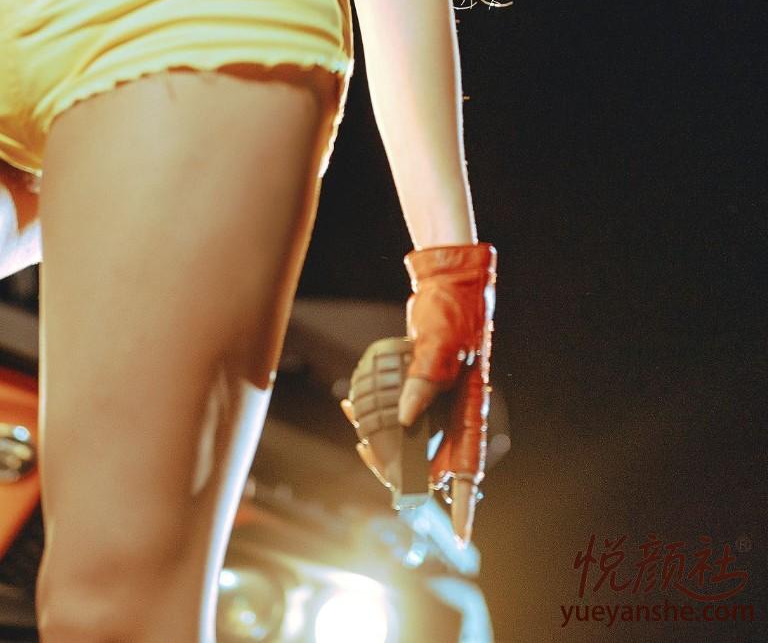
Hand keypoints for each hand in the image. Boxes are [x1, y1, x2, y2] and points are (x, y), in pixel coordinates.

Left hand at [340, 242, 496, 546]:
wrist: (447, 281)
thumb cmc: (452, 310)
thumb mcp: (440, 341)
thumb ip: (425, 379)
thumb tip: (405, 419)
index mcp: (470, 411)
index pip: (469, 469)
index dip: (467, 506)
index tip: (464, 538)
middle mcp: (455, 413)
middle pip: (427, 460)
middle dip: (394, 465)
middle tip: (363, 453)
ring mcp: (438, 403)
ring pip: (407, 439)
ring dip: (378, 439)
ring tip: (350, 416)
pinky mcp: (421, 389)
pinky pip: (397, 415)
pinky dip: (375, 414)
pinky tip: (352, 402)